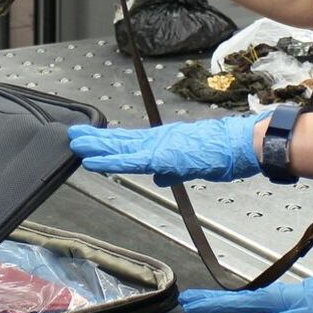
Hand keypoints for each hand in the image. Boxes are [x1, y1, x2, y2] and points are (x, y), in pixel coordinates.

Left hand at [67, 115, 263, 185]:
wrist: (238, 145)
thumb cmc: (222, 153)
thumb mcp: (192, 165)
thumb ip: (172, 171)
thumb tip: (159, 178)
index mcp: (164, 142)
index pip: (130, 142)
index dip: (109, 141)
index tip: (92, 139)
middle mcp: (157, 140)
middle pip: (120, 140)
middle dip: (95, 140)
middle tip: (74, 135)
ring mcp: (158, 146)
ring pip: (120, 147)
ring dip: (96, 147)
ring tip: (76, 143)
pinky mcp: (161, 156)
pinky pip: (129, 161)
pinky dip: (109, 161)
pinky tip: (92, 162)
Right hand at [180, 264, 312, 312]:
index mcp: (273, 300)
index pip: (234, 303)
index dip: (210, 305)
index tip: (189, 304)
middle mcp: (273, 297)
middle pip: (234, 300)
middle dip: (210, 302)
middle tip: (188, 303)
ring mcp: (281, 300)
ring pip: (244, 303)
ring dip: (223, 305)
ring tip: (206, 308)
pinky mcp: (289, 305)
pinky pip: (256, 307)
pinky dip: (241, 310)